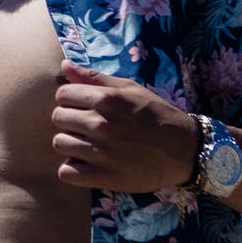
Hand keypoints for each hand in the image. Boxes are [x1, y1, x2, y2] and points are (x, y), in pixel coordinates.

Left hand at [52, 60, 197, 191]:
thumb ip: (94, 77)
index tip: (82, 107)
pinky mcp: (103, 176)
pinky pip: (66, 172)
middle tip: (87, 127)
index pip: (62, 95)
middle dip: (70, 120)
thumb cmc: (156, 115)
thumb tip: (64, 66)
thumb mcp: (130, 89)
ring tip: (88, 145)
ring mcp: (100, 152)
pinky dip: (73, 169)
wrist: (183, 150)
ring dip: (70, 144)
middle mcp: (100, 124)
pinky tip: (86, 164)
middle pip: (58, 118)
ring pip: (59, 144)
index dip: (70, 100)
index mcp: (106, 99)